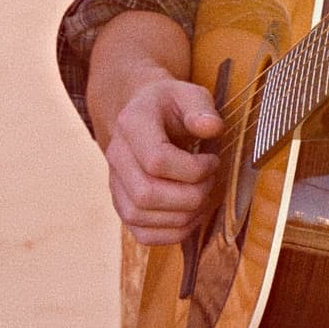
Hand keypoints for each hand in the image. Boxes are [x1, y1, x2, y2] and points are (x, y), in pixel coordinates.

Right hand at [103, 77, 222, 246]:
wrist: (144, 114)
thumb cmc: (171, 106)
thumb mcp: (189, 94)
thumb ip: (202, 108)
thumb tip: (211, 128)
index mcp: (132, 124)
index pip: (156, 160)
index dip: (193, 169)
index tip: (213, 161)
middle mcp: (116, 155)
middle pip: (146, 194)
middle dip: (190, 196)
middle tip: (210, 182)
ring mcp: (115, 183)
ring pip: (140, 217)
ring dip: (183, 216)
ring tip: (204, 197)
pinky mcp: (122, 204)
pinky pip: (141, 234)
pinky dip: (172, 233)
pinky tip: (192, 216)